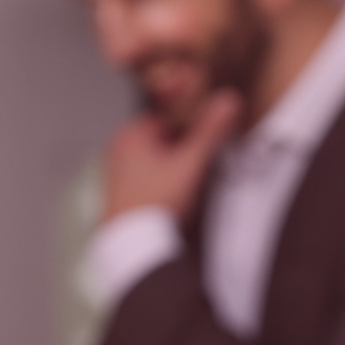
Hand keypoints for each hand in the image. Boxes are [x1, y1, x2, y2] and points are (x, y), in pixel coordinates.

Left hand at [102, 90, 240, 221]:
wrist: (134, 245)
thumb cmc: (157, 201)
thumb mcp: (190, 163)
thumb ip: (210, 132)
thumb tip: (228, 100)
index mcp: (131, 133)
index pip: (170, 119)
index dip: (191, 132)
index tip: (202, 147)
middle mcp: (118, 148)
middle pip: (163, 139)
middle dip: (182, 151)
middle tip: (193, 172)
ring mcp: (116, 171)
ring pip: (156, 160)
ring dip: (172, 169)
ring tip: (182, 189)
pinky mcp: (118, 191)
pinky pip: (146, 178)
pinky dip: (160, 184)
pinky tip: (169, 199)